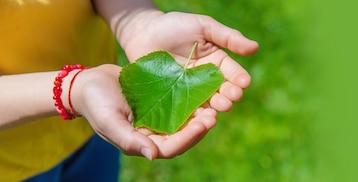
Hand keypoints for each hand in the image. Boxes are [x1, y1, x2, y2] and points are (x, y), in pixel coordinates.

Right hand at [72, 64, 216, 158]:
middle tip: (214, 115)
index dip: (188, 138)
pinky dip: (191, 103)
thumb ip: (129, 139)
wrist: (87, 82)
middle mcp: (152, 135)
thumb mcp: (109, 121)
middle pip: (182, 138)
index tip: (203, 124)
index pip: (171, 147)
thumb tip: (153, 156)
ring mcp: (156, 120)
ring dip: (198, 117)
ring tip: (213, 106)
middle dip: (199, 128)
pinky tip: (202, 94)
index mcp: (141, 144)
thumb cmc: (94, 103)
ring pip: (183, 123)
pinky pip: (179, 107)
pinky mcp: (159, 104)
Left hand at [119, 11, 258, 111]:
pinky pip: (186, 109)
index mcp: (217, 62)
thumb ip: (228, 37)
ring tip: (220, 108)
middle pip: (222, 91)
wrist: (142, 32)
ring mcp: (190, 91)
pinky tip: (199, 117)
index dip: (239, 78)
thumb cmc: (174, 26)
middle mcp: (206, 80)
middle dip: (229, 95)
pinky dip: (194, 115)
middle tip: (232, 98)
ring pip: (207, 102)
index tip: (244, 83)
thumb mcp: (204, 26)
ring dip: (216, 107)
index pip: (232, 72)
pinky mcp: (174, 100)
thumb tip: (255, 47)